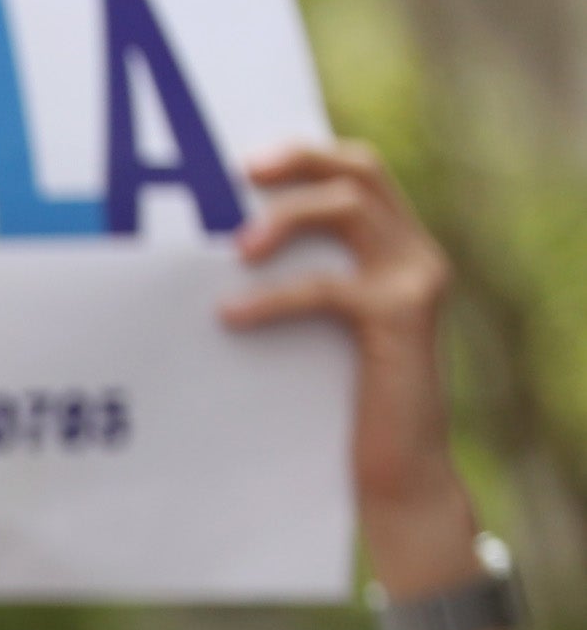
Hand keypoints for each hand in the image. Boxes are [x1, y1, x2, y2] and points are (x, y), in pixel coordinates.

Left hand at [220, 141, 471, 563]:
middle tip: (237, 176)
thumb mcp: (316, 335)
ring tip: (237, 250)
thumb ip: (296, 288)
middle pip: (361, 170)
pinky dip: (275, 297)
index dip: (305, 155)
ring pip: (351, 209)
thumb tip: (213, 261)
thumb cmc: (339, 407)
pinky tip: (230, 315)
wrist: (397, 474)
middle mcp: (416, 253)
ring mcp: (416, 281)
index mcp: (397, 249)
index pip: (360, 171)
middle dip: (298, 162)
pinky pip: (331, 288)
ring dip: (287, 219)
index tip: (243, 163)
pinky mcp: (403, 319)